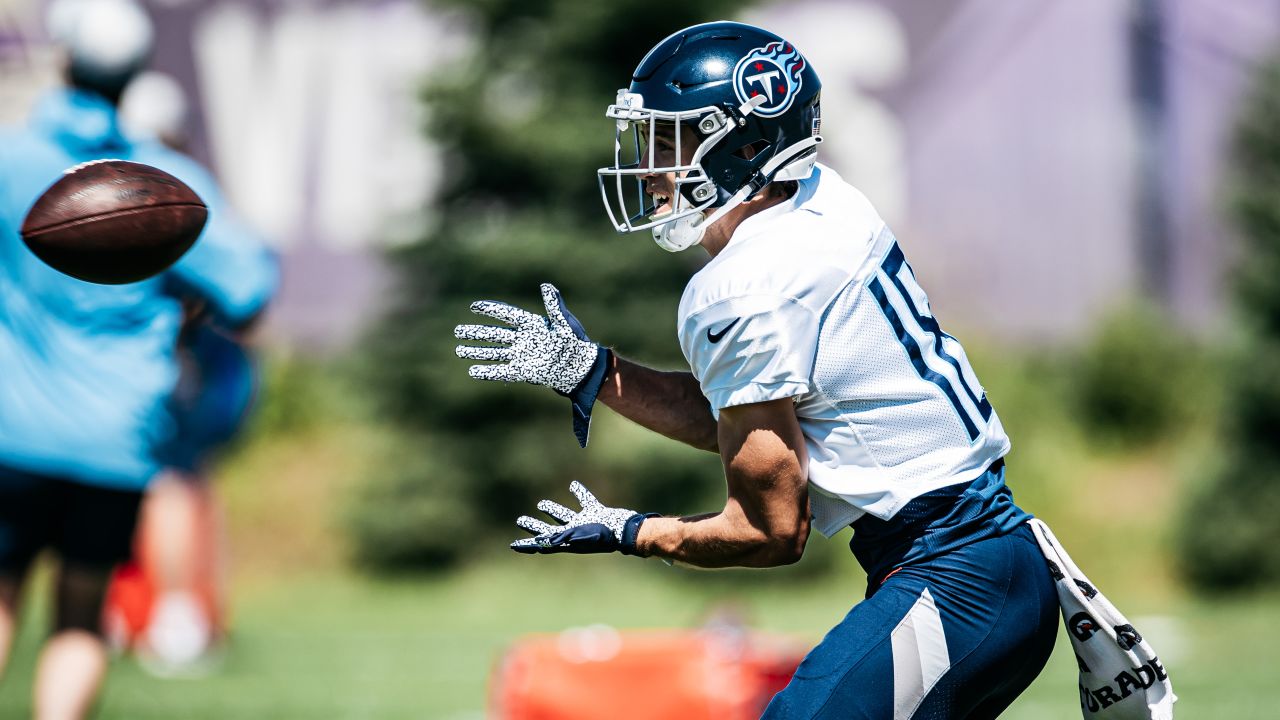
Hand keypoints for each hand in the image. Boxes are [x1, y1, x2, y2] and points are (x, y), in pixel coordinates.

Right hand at [455, 283, 610, 446]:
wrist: (581, 367)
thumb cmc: (575, 342)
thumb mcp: (566, 323)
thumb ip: (554, 306)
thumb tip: (546, 286)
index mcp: (532, 325)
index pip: (507, 315)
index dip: (491, 310)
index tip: (474, 306)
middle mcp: (523, 340)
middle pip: (494, 335)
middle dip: (476, 333)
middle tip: (458, 331)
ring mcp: (522, 356)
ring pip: (494, 352)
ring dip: (477, 351)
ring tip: (459, 350)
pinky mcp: (523, 372)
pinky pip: (501, 371)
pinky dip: (487, 372)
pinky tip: (472, 371)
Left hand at [512, 481, 649, 554]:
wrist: (629, 531)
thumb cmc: (606, 536)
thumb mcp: (582, 537)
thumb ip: (563, 538)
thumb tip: (544, 542)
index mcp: (568, 541)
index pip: (543, 544)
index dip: (528, 545)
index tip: (513, 545)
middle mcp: (574, 533)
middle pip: (549, 530)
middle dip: (534, 526)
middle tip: (520, 521)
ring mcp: (585, 523)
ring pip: (565, 516)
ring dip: (552, 510)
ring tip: (540, 504)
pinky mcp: (596, 512)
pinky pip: (584, 501)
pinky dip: (579, 492)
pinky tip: (573, 485)